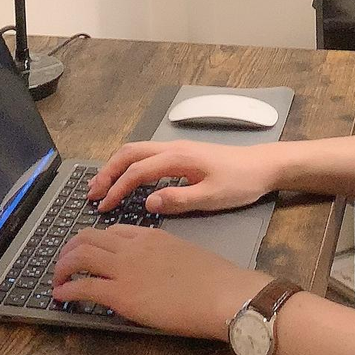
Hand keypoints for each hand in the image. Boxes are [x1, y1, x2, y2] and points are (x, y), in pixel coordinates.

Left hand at [51, 225, 269, 338]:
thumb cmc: (215, 280)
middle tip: (64, 263)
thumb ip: (163, 255)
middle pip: (88, 237)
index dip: (95, 241)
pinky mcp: (121, 294)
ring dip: (62, 266)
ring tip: (57, 279)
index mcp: (150, 235)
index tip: (89, 253)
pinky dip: (67, 289)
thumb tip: (154, 270)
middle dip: (70, 249)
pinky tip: (61, 296)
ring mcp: (125, 269)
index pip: (112, 231)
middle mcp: (132, 247)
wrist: (223, 293)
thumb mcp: (184, 254)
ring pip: (80, 256)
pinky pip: (83, 287)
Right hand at [88, 140, 279, 213]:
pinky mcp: (179, 154)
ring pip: (135, 151)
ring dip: (115, 167)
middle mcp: (171, 148)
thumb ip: (180, 199)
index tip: (103, 206)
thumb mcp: (212, 197)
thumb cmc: (240, 182)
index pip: (138, 172)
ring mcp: (175, 148)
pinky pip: (145, 155)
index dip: (118, 188)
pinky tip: (125, 179)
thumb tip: (148, 202)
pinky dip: (128, 165)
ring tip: (101, 186)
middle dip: (107, 172)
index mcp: (177, 158)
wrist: (263, 165)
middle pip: (129, 153)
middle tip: (91, 193)